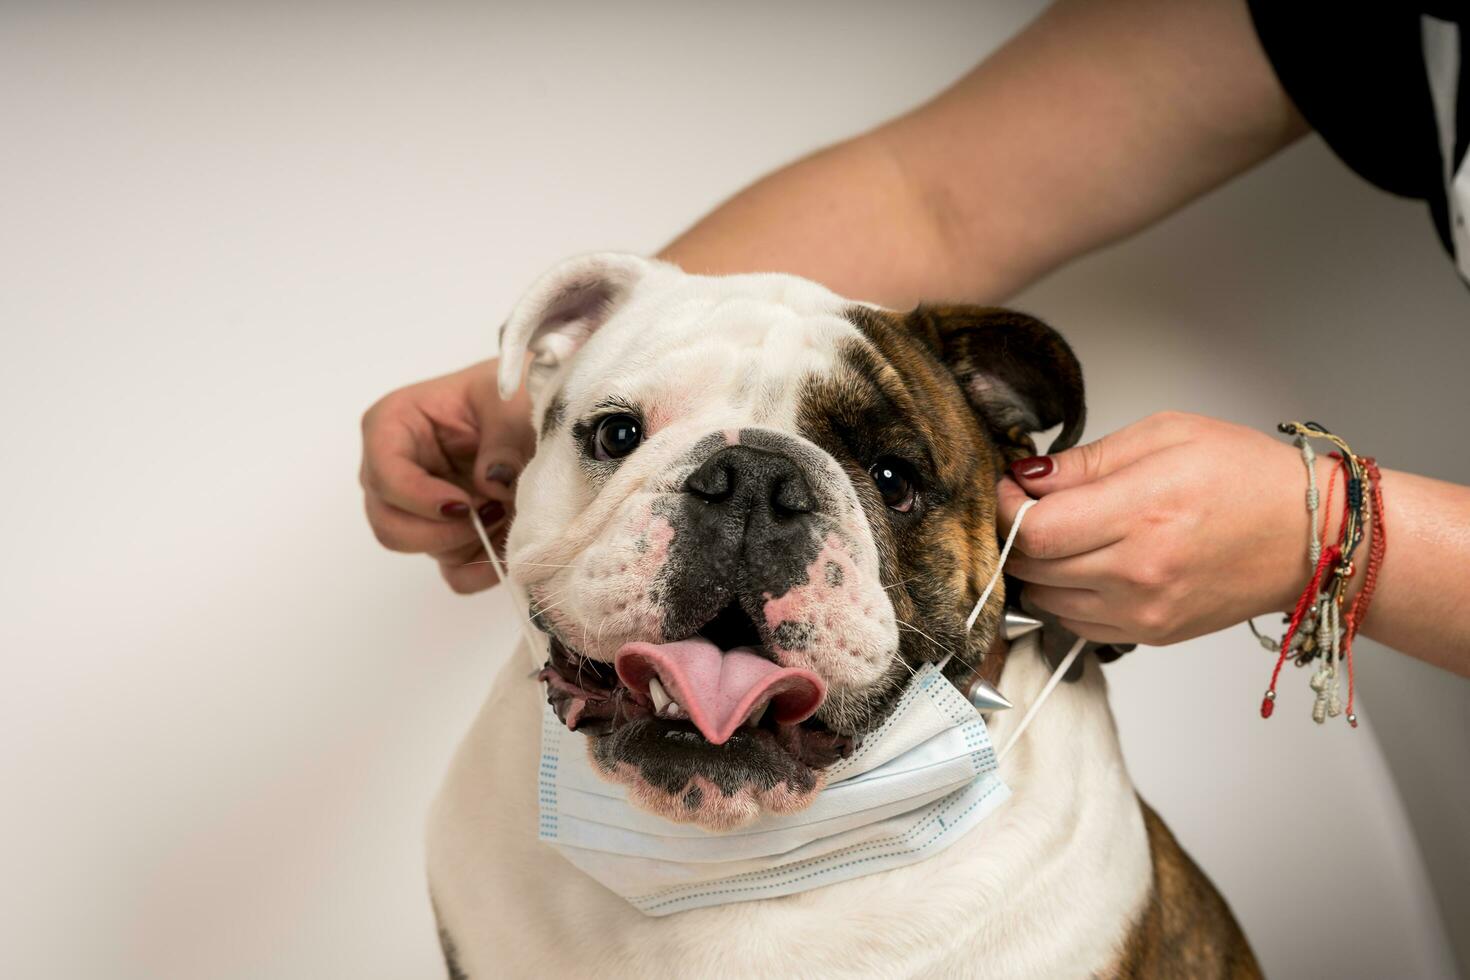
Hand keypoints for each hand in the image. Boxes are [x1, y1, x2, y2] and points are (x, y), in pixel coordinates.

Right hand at [359, 359, 533, 592]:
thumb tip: (491, 483)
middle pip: (389, 525)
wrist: (536, 407)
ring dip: (470, 545)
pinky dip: (482, 567)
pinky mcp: (449, 535)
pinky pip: (454, 571)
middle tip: (492, 514)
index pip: (385, 474)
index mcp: (394, 425)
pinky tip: (509, 545)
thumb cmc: (510, 391)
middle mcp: (394, 470)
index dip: (420, 498)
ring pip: (422, 550)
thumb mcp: (510, 399)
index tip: (467, 505)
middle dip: (442, 532)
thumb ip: (503, 437)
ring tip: (511, 515)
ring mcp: (419, 508)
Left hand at [996, 412, 1320, 645]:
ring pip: (1045, 599)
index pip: (1035, 529)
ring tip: (1067, 535)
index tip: (1011, 488)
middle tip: (1032, 506)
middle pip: (1032, 566)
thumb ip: (1088, 460)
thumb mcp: (1166, 436)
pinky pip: (1075, 624)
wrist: (1311, 537)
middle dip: (1017, 534)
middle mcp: (1139, 570)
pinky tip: (1090, 566)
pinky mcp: (1151, 633)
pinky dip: (1066, 596)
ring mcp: (1144, 610)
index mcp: (1142, 512)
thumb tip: (1029, 477)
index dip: (1006, 508)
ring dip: (1040, 568)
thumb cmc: (1246, 478)